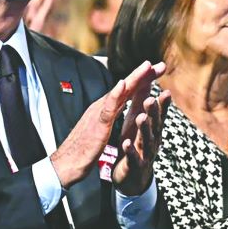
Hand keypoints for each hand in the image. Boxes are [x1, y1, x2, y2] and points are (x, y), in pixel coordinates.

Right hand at [50, 60, 160, 187]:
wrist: (67, 164)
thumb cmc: (82, 149)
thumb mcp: (99, 128)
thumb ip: (107, 115)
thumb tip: (115, 106)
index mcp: (104, 109)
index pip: (126, 91)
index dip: (142, 80)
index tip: (156, 71)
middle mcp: (101, 107)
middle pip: (126, 87)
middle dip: (143, 75)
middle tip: (160, 64)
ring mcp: (98, 113)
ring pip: (119, 92)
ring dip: (133, 78)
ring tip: (146, 66)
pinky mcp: (97, 124)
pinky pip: (108, 108)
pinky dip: (115, 94)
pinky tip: (123, 84)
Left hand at [112, 88, 170, 196]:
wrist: (131, 176)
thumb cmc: (136, 144)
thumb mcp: (137, 123)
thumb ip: (142, 105)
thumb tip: (147, 82)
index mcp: (152, 129)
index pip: (159, 114)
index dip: (163, 104)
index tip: (166, 91)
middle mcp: (152, 140)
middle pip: (154, 125)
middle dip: (153, 113)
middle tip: (151, 100)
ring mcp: (144, 154)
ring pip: (145, 140)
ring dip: (143, 129)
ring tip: (140, 118)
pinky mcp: (134, 165)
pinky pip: (132, 157)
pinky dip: (130, 150)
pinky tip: (125, 143)